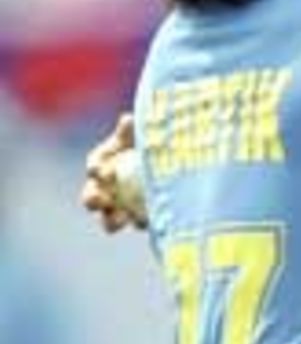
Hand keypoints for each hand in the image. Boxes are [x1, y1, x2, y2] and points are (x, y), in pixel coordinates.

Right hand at [81, 111, 146, 230]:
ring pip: (108, 220)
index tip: (103, 170)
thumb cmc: (145, 143)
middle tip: (102, 199)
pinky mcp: (137, 219)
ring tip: (122, 218)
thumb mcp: (138, 135)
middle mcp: (103, 190)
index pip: (94, 168)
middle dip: (93, 199)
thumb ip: (131, 130)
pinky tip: (150, 220)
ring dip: (112, 220)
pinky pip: (136, 223)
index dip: (96, 169)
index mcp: (100, 166)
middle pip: (91, 198)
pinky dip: (141, 222)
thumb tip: (127, 120)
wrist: (167, 160)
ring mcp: (117, 209)